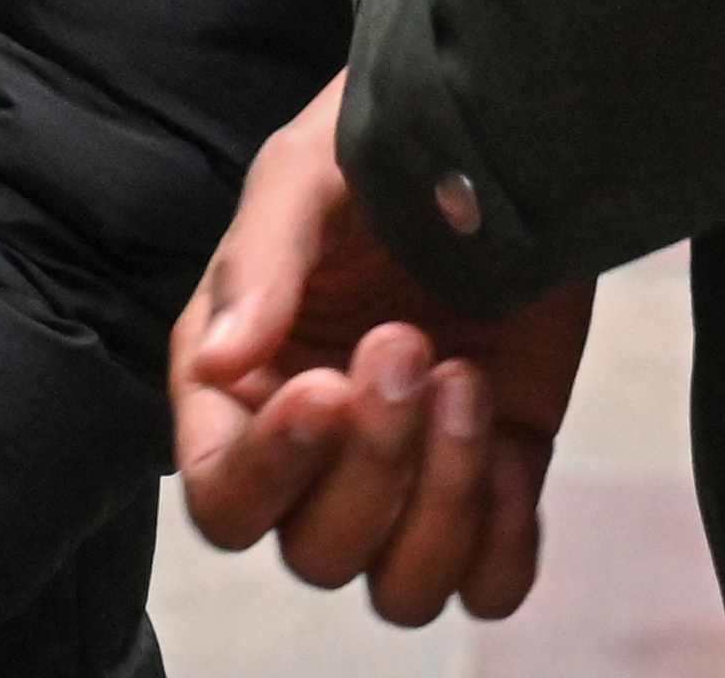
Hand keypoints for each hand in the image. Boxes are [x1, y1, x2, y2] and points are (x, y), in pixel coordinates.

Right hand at [174, 75, 591, 624]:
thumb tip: (215, 362)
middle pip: (315, 552)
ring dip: (440, 505)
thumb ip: (259, 264)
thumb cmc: (377, 152)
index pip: (222, 494)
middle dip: (374, 464)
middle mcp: (313, 451)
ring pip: (399, 588)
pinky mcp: (491, 478)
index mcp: (239, 386)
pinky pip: (487, 585)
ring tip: (467, 382)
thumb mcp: (305, 176)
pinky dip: (503, 544)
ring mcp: (407, 474)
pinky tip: (509, 450)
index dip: (270, 470)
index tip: (329, 389)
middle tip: (411, 343)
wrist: (505, 137)